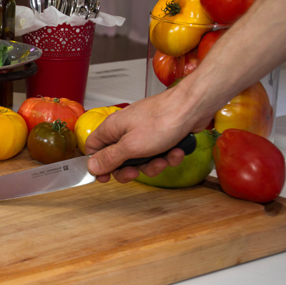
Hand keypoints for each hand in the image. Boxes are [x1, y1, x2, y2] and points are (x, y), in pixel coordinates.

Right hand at [85, 88, 210, 182]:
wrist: (194, 106)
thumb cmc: (163, 119)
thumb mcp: (131, 146)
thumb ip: (109, 158)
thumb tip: (91, 167)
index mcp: (112, 128)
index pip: (93, 148)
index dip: (97, 165)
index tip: (105, 177)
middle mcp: (125, 129)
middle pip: (117, 158)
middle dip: (129, 169)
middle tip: (136, 172)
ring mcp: (143, 132)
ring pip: (140, 159)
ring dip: (153, 164)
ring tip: (162, 158)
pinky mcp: (160, 135)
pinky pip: (157, 153)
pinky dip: (167, 156)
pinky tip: (175, 151)